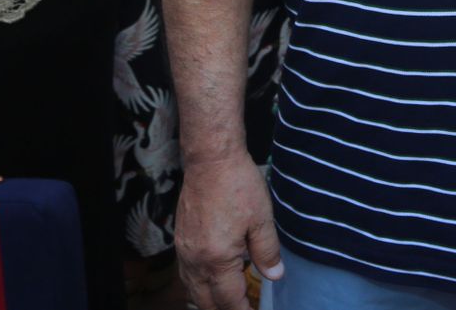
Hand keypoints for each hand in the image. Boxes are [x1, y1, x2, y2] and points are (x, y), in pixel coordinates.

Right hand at [176, 154, 282, 309]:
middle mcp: (195, 260)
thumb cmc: (238, 185)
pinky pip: (186, 273)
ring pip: (192, 289)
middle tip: (242, 309)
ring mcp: (184, 251)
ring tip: (227, 302)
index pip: (229, 299)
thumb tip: (274, 275)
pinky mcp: (180, 240)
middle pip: (205, 301)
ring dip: (208, 300)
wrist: (210, 161)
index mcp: (217, 259)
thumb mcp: (262, 219)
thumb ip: (267, 251)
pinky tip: (210, 280)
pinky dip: (197, 284)